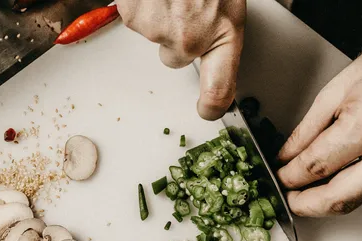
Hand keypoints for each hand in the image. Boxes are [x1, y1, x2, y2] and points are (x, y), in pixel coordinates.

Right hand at [115, 0, 245, 119]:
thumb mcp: (227, 3)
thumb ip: (218, 32)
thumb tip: (212, 53)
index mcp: (223, 34)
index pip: (220, 89)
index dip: (212, 106)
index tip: (207, 110)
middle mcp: (190, 40)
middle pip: (174, 59)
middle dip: (176, 37)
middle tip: (184, 8)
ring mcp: (159, 30)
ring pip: (154, 36)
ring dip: (160, 16)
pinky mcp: (134, 16)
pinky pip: (136, 18)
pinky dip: (143, 5)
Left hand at [277, 22, 361, 216]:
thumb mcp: (335, 90)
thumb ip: (306, 130)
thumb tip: (288, 157)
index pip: (316, 166)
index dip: (290, 177)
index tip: (280, 178)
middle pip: (340, 199)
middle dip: (307, 205)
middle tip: (290, 199)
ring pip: (361, 197)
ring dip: (330, 197)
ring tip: (310, 187)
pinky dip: (355, 182)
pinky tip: (343, 172)